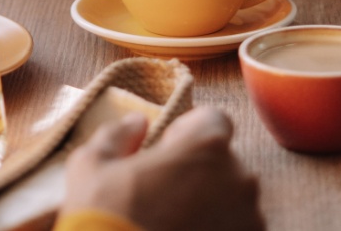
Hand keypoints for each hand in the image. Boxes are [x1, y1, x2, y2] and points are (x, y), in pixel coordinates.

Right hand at [62, 108, 262, 230]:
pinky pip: (237, 229)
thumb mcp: (91, 165)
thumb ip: (118, 133)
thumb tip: (137, 123)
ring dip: (210, 205)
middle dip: (198, 171)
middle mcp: (239, 178)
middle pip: (223, 162)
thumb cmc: (104, 217)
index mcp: (207, 146)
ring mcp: (249, 219)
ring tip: (173, 224)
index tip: (166, 151)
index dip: (188, 131)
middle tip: (163, 194)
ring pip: (232, 199)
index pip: (213, 120)